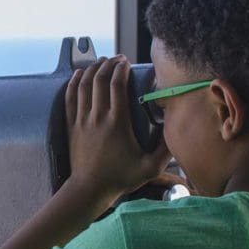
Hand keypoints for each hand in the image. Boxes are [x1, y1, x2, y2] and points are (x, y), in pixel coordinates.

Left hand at [64, 56, 171, 200]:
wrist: (89, 189)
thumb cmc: (120, 178)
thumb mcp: (150, 167)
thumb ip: (166, 150)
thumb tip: (178, 132)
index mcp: (118, 122)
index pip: (117, 85)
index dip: (121, 69)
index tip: (127, 62)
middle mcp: (98, 117)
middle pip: (100, 80)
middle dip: (108, 64)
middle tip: (116, 59)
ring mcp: (83, 120)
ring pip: (84, 86)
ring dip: (93, 70)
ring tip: (101, 62)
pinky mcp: (72, 125)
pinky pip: (70, 97)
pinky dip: (75, 82)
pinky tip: (79, 73)